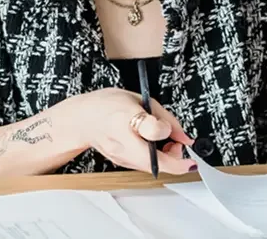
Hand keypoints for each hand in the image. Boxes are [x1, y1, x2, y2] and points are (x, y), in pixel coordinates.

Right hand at [75, 88, 196, 174]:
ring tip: (167, 143)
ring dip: (167, 160)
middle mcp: (121, 140)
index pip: (152, 130)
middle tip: (179, 145)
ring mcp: (119, 155)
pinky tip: (154, 148)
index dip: (168, 130)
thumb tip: (183, 135)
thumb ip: (164, 117)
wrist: (83, 119)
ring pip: (152, 168)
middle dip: (176, 159)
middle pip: (154, 161)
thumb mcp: (139, 99)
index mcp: (125, 117)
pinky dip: (155, 160)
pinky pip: (144, 166)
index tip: (174, 129)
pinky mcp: (120, 163)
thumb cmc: (108, 104)